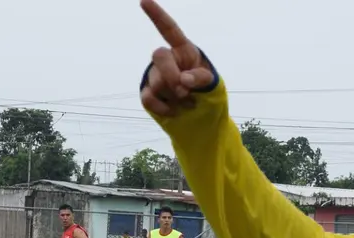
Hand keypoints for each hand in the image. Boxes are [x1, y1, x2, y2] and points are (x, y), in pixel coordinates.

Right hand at [139, 0, 215, 116]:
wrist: (197, 109)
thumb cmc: (203, 88)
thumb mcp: (209, 82)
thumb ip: (199, 77)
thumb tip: (183, 81)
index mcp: (183, 49)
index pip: (169, 29)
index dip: (157, 15)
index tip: (144, 0)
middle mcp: (166, 58)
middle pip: (159, 56)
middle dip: (172, 76)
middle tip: (185, 92)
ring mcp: (154, 75)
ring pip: (157, 83)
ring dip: (175, 97)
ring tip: (187, 102)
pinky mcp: (147, 92)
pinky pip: (148, 98)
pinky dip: (163, 108)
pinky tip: (175, 111)